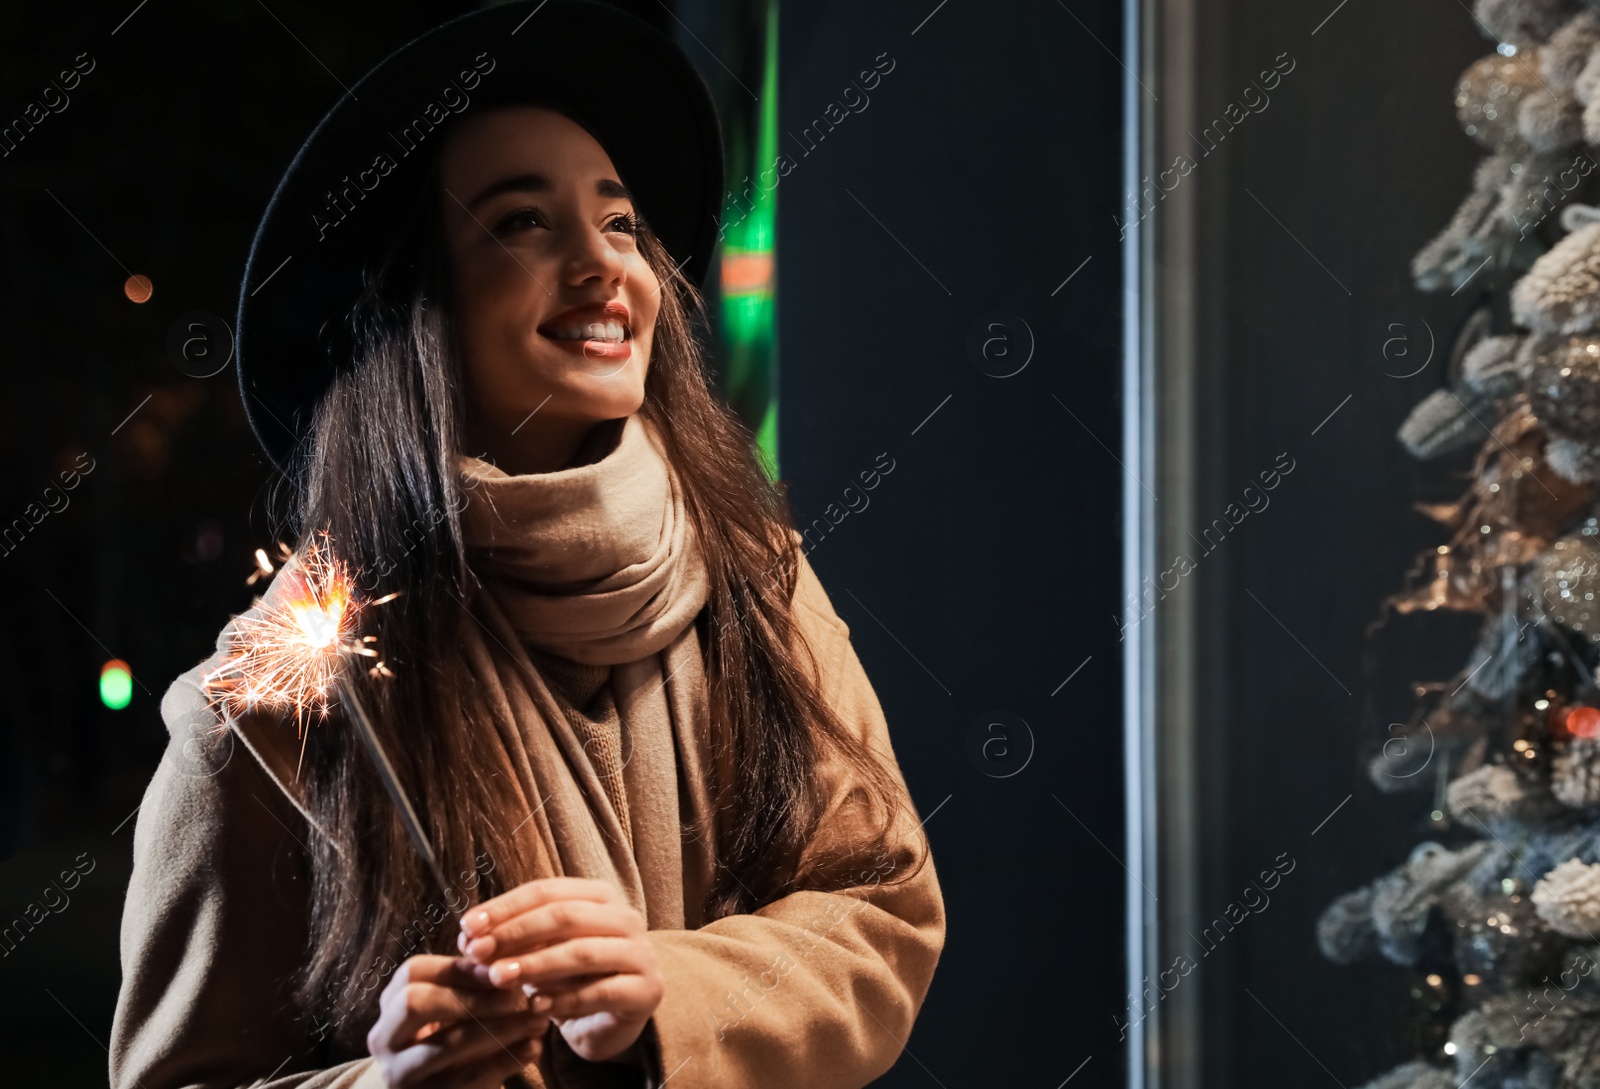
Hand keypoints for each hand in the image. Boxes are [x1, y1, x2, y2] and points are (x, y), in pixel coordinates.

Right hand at [367, 954, 549, 1087]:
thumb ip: (470, 979)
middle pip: (415, 1004)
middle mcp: (385, 1037)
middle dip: (470, 998)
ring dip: (498, 1030)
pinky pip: (464, 1080)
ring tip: (538, 1021)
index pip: (414, 972)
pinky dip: (503, 1062)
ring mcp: (399, 1073)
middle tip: (514, 997)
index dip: (460, 968)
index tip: (502, 967)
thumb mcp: (452, 1004)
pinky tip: (533, 1048)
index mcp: (391, 1003)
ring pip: (444, 1046)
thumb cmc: (451, 1033)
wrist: (432, 1088)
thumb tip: (508, 949)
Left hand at [458, 877, 662, 1062]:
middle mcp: (624, 918)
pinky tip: (535, 1007)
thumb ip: (510, 941)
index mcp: (599, 896)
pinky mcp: (646, 990)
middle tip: (478, 954)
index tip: (467, 927)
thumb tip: (468, 937)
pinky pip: (600, 993)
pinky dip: (563, 1000)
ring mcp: (640, 953)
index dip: (505, 907)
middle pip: (564, 916)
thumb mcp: (539, 952)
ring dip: (535, 964)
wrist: (608, 1020)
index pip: (547, 891)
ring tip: (499, 978)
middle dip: (516, 933)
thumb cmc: (570, 979)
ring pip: (582, 952)